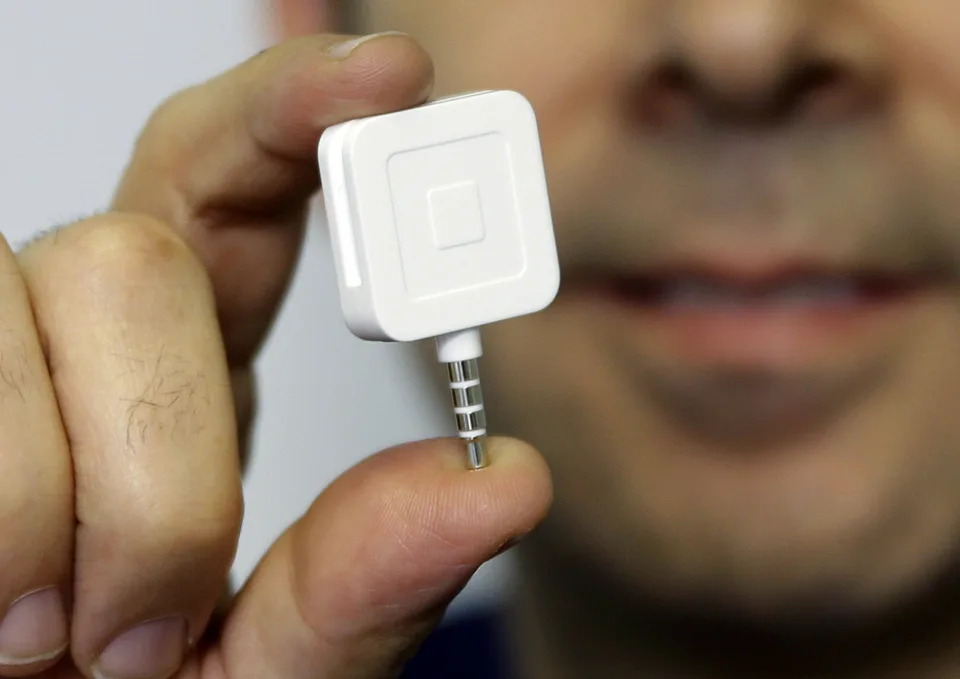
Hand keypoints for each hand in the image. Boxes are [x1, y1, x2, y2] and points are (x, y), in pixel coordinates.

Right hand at [1, 33, 551, 677]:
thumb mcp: (269, 664)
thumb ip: (367, 583)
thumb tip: (502, 478)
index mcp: (198, 366)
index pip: (242, 184)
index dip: (301, 112)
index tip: (391, 79)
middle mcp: (93, 335)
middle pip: (135, 248)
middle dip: (165, 444)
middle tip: (154, 610)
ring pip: (45, 287)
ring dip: (69, 493)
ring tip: (57, 625)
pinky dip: (2, 507)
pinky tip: (3, 595)